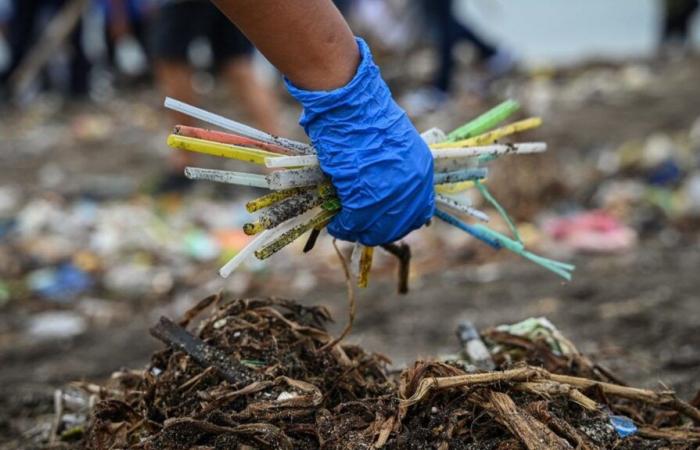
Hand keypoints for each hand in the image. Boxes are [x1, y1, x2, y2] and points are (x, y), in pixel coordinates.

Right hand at [286, 38, 433, 245]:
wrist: (351, 104)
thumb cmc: (365, 116)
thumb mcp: (393, 145)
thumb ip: (394, 170)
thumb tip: (380, 192)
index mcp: (422, 171)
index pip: (418, 213)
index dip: (398, 222)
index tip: (380, 223)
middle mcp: (412, 186)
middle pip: (397, 226)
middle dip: (376, 231)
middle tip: (358, 229)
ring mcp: (391, 193)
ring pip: (375, 227)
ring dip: (357, 230)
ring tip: (343, 226)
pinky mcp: (367, 196)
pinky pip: (355, 221)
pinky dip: (343, 225)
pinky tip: (335, 223)